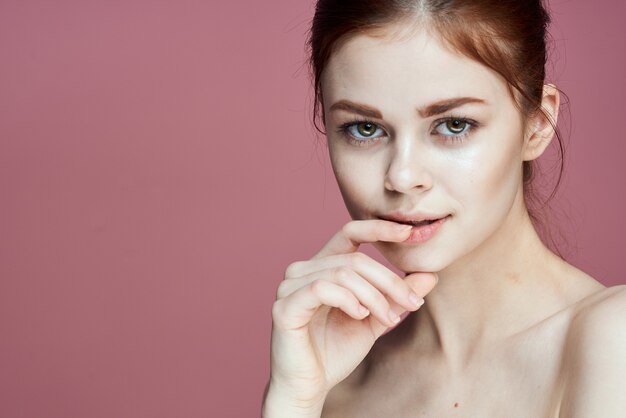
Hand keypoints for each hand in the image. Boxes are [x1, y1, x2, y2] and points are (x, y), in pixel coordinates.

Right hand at [266, 219, 437, 411]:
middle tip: (412, 304)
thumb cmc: (335, 351)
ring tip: (389, 319)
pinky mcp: (285, 306)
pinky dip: (347, 300)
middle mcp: (303, 269)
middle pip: (355, 258)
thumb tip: (430, 275)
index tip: (409, 233)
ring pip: (342, 272)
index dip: (378, 228)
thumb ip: (396, 297)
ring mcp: (290, 286)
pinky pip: (322, 288)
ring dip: (374, 296)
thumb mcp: (374, 319)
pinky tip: (360, 315)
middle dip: (389, 281)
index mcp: (322, 266)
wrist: (309, 386)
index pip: (350, 232)